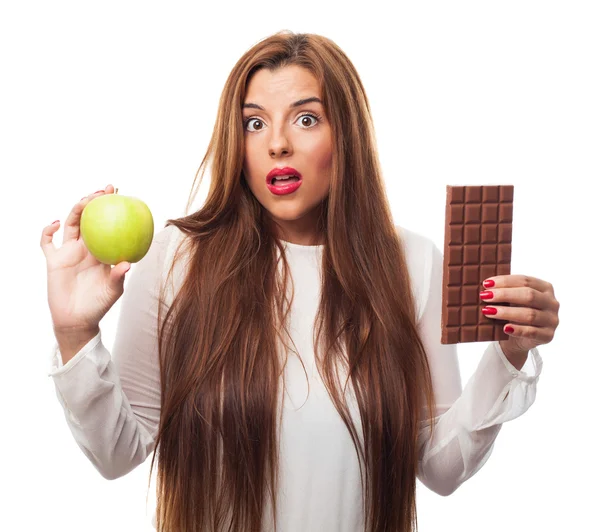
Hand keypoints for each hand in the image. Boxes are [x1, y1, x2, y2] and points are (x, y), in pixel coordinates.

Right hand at [40, 184, 131, 333]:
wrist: (77, 320)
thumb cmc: (99, 305)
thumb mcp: (112, 290)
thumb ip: (117, 276)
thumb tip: (127, 264)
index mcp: (102, 251)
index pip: (107, 225)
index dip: (111, 209)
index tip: (119, 194)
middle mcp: (86, 248)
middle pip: (88, 219)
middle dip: (95, 202)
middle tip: (104, 190)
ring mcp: (69, 252)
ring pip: (70, 224)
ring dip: (75, 210)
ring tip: (85, 201)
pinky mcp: (54, 261)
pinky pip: (47, 242)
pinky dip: (48, 231)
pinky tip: (55, 223)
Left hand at [480, 274, 559, 356]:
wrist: (518, 339)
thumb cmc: (514, 313)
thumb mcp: (512, 300)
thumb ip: (504, 291)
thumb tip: (485, 285)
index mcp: (545, 288)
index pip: (525, 281)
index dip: (505, 281)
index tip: (486, 283)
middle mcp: (552, 303)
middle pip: (528, 295)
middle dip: (504, 295)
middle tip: (485, 296)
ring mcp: (552, 320)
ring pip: (529, 314)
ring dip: (506, 312)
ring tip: (488, 311)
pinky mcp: (548, 336)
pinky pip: (532, 332)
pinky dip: (517, 329)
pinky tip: (505, 328)